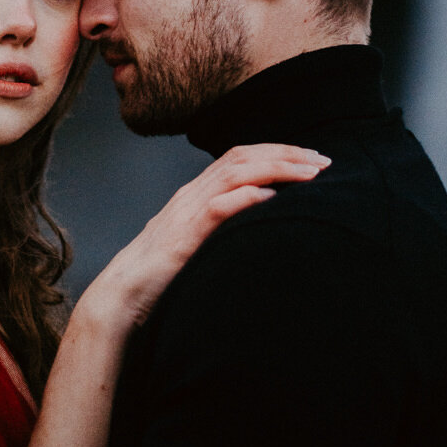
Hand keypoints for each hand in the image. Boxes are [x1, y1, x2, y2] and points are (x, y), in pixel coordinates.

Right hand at [76, 143, 328, 339]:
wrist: (122, 294)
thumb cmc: (162, 274)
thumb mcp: (198, 242)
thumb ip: (223, 226)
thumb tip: (261, 219)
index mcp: (197, 193)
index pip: (241, 156)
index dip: (278, 152)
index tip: (311, 159)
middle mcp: (192, 194)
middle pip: (243, 156)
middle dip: (286, 153)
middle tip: (323, 160)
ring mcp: (187, 211)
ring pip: (235, 172)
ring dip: (277, 168)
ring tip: (310, 174)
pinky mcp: (184, 235)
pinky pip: (218, 207)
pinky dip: (247, 197)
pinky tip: (271, 198)